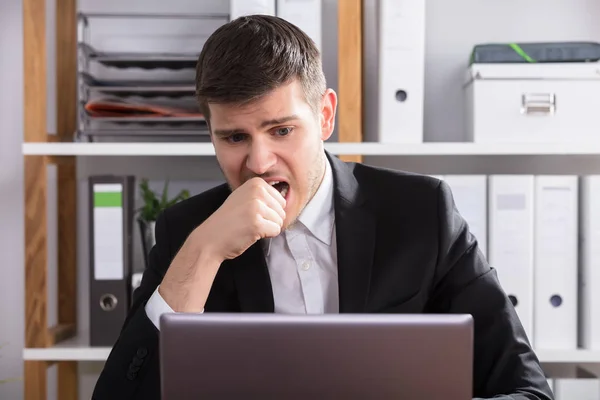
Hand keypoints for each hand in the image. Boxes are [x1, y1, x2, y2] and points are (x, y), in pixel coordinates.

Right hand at [158, 177, 285, 311]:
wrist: (210, 238)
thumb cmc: (228, 222)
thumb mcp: (244, 198)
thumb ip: (263, 196)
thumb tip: (285, 201)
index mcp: (255, 183)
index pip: (280, 200)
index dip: (268, 211)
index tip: (251, 213)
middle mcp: (257, 191)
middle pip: (282, 210)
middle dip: (269, 220)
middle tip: (249, 221)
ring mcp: (257, 207)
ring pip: (279, 221)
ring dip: (266, 228)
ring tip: (248, 226)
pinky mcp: (257, 223)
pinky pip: (275, 231)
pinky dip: (265, 235)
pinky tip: (250, 233)